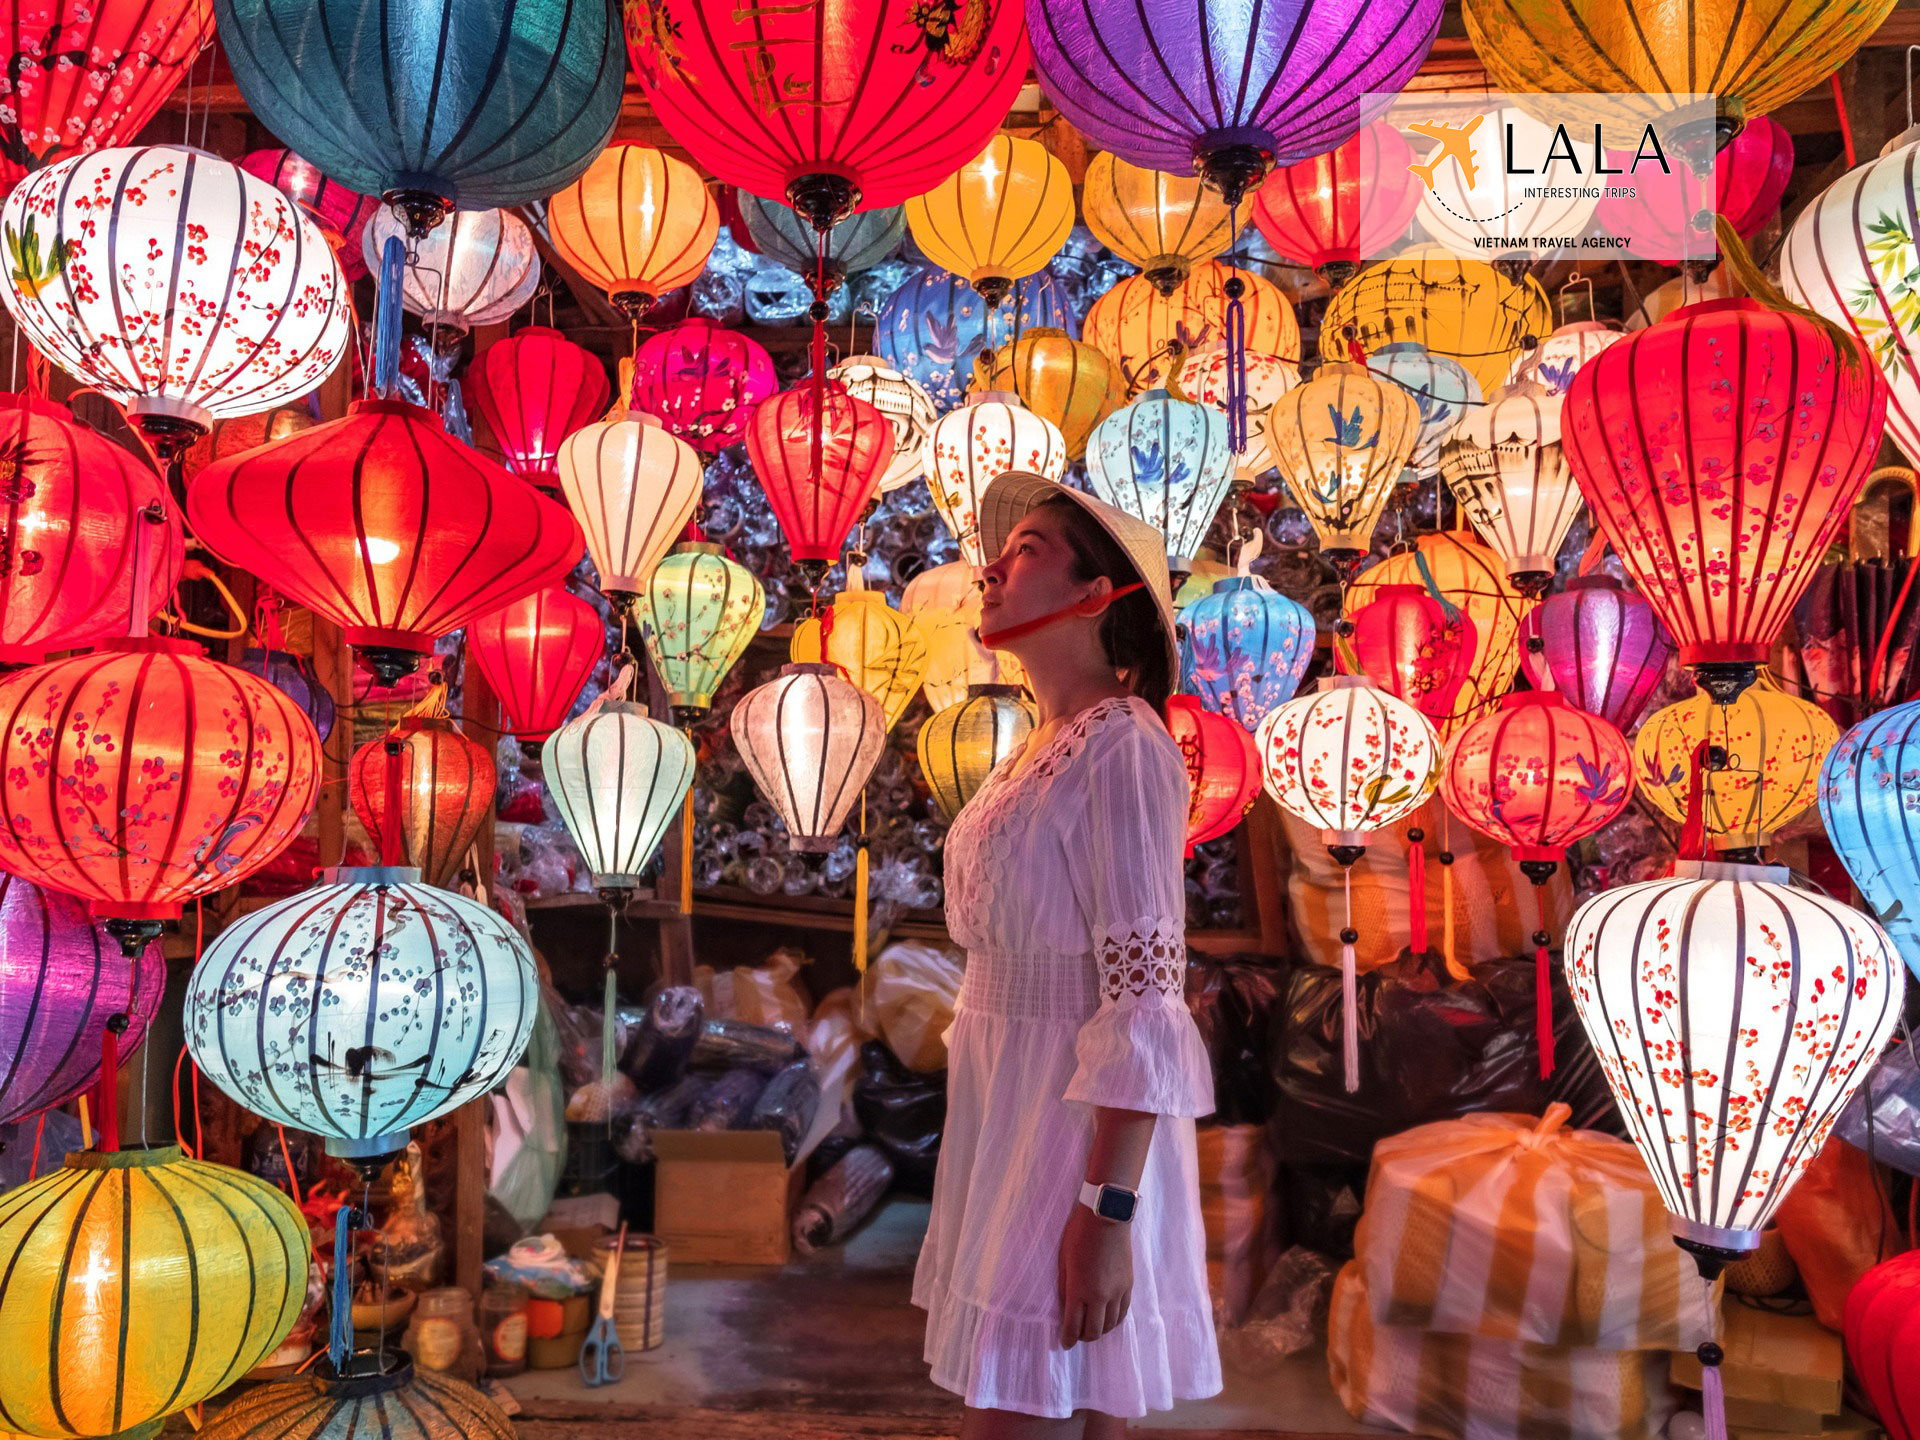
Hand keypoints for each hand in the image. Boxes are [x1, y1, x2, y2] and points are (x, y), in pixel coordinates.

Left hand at [1057, 1199, 1131, 1347]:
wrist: (1106, 1217)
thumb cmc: (1078, 1235)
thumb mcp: (1064, 1261)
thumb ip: (1066, 1288)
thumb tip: (1067, 1308)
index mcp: (1080, 1290)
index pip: (1073, 1326)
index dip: (1068, 1339)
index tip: (1065, 1344)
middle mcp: (1101, 1296)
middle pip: (1094, 1331)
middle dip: (1083, 1337)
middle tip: (1076, 1336)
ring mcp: (1118, 1291)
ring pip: (1111, 1325)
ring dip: (1100, 1330)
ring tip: (1092, 1327)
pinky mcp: (1129, 1284)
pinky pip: (1123, 1312)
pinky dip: (1114, 1320)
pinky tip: (1108, 1318)